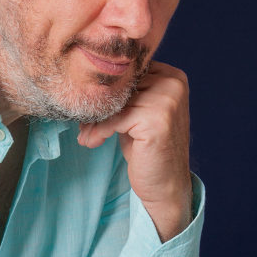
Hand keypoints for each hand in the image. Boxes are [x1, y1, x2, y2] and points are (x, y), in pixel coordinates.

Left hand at [78, 61, 191, 241]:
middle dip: (99, 104)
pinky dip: (98, 130)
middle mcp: (173, 84)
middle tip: (83, 123)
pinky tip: (92, 141)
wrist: (166, 185)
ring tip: (86, 134)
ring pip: (115, 102)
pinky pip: (114, 119)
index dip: (107, 87)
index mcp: (172, 76)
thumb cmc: (148, 147)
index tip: (88, 104)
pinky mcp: (156, 120)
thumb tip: (87, 77)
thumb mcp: (138, 111)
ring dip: (94, 120)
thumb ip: (126, 90)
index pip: (128, 71)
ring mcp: (167, 101)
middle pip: (122, 85)